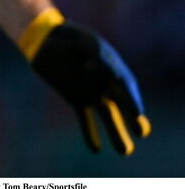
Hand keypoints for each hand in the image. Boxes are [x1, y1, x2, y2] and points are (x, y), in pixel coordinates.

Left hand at [23, 9, 151, 154]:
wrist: (47, 39)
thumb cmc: (67, 36)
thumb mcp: (82, 39)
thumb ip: (91, 53)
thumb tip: (94, 68)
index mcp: (112, 66)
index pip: (125, 85)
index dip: (132, 98)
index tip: (137, 112)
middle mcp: (106, 83)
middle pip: (123, 104)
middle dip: (133, 119)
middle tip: (141, 131)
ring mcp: (92, 92)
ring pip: (108, 115)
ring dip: (116, 133)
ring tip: (125, 151)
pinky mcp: (76, 99)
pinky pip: (85, 118)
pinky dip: (90, 133)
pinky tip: (96, 148)